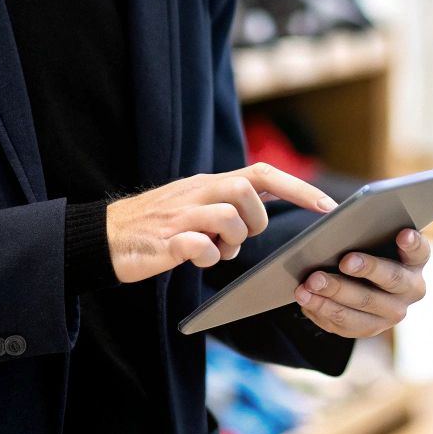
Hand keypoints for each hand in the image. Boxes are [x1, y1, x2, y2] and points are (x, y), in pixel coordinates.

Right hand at [106, 164, 335, 282]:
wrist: (104, 237)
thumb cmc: (158, 225)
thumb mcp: (197, 205)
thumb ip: (228, 205)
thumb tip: (263, 212)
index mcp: (210, 183)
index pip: (263, 173)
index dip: (298, 188)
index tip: (328, 206)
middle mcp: (198, 192)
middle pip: (247, 192)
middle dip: (255, 221)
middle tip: (239, 239)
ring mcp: (180, 216)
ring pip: (227, 216)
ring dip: (233, 240)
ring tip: (217, 251)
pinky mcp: (164, 242)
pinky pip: (198, 246)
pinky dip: (208, 256)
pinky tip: (199, 260)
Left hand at [293, 228, 430, 338]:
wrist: (364, 282)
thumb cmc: (368, 249)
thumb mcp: (374, 238)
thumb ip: (368, 229)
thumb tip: (336, 214)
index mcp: (415, 261)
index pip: (419, 251)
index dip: (412, 243)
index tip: (403, 233)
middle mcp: (411, 290)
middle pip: (391, 279)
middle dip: (366, 269)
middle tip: (344, 261)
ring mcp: (391, 313)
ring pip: (363, 306)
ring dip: (334, 294)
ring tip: (310, 283)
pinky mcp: (370, 329)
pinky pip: (344, 324)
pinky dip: (322, 310)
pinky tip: (306, 299)